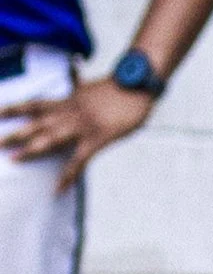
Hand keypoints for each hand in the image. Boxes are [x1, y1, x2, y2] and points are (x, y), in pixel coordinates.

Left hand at [0, 74, 155, 187]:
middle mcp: (69, 112)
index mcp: (68, 99)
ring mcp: (82, 126)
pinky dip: (68, 176)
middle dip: (15, 133)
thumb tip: (77, 89)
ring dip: (30, 150)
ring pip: (50, 139)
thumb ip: (80, 93)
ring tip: (13, 159)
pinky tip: (58, 189)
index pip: (35, 105)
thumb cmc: (121, 87)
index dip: (14, 108)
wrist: (136, 84)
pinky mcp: (97, 139)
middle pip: (36, 123)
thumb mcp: (92, 89)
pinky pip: (78, 161)